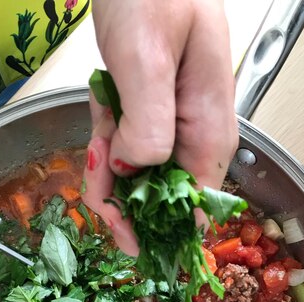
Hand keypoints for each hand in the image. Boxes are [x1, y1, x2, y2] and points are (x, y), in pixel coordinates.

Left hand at [82, 0, 237, 255]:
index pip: (194, 206)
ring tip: (96, 156)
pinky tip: (99, 125)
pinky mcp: (147, 114)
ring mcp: (169, 126)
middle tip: (97, 199)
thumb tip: (133, 171)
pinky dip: (104, 145)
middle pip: (161, 198)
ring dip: (108, 174)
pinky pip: (123, 147)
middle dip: (124, 203)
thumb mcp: (150, 59)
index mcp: (207, 132)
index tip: (129, 238)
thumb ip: (149, 126)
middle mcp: (193, 136)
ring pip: (136, 175)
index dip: (162, 230)